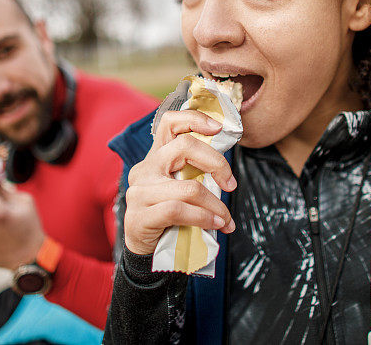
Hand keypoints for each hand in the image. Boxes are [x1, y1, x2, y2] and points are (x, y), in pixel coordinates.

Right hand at [124, 109, 237, 255]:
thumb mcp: (182, 189)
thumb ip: (195, 174)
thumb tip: (227, 172)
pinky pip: (178, 210)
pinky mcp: (140, 216)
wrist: (148, 253)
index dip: (194, 118)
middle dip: (216, 163)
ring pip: (188, 187)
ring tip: (226, 219)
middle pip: (184, 146)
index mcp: (156, 157)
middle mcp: (145, 169)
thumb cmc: (170, 218)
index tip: (218, 128)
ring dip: (215, 205)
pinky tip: (214, 225)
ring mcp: (139, 192)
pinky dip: (203, 218)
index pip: (169, 123)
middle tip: (231, 184)